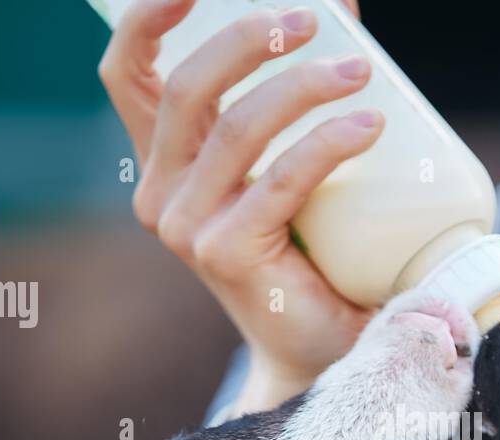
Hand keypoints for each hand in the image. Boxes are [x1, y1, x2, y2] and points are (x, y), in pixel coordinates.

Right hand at [99, 0, 380, 412]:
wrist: (319, 347)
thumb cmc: (312, 251)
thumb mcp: (293, 163)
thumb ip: (298, 92)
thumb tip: (338, 6)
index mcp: (164, 163)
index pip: (130, 74)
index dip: (149, 17)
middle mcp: (160, 194)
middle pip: (188, 86)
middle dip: (250, 37)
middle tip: (314, 20)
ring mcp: (187, 227)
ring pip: (237, 126)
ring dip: (303, 85)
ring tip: (360, 75)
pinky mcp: (226, 254)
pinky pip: (280, 178)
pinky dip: (328, 142)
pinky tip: (370, 126)